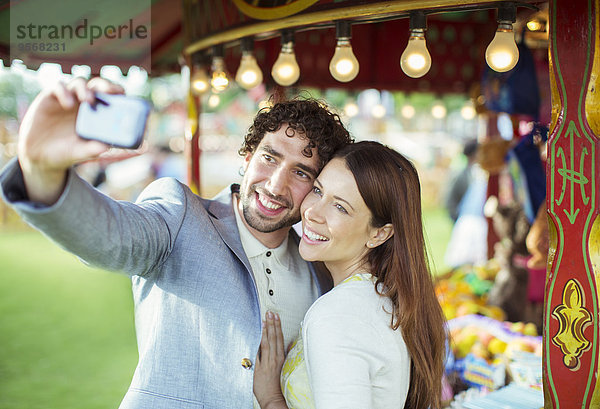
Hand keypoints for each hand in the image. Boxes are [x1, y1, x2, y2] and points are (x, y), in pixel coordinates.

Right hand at [17, 77, 123, 203]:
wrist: (40, 156)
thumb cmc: (66, 152)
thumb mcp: (80, 153)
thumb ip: (92, 149)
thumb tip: (106, 146)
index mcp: (96, 114)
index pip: (110, 97)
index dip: (117, 93)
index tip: (123, 96)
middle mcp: (83, 103)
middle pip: (97, 85)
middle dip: (105, 85)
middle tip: (110, 92)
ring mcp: (67, 99)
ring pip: (79, 83)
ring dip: (85, 89)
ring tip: (88, 100)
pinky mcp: (50, 98)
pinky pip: (58, 87)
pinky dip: (64, 91)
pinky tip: (68, 103)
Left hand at [253, 311, 287, 408]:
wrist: (273, 399)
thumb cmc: (277, 384)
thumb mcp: (283, 367)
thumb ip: (284, 354)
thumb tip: (290, 343)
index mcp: (281, 358)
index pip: (279, 338)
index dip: (277, 326)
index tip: (276, 316)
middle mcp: (275, 358)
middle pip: (274, 338)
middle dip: (272, 324)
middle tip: (270, 312)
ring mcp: (267, 362)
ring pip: (267, 342)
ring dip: (267, 330)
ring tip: (266, 318)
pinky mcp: (260, 367)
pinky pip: (260, 352)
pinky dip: (259, 342)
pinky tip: (258, 333)